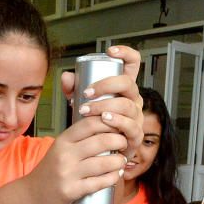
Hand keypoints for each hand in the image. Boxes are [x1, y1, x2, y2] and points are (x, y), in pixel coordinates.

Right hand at [23, 118, 128, 203]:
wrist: (31, 194)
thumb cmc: (51, 170)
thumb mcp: (60, 148)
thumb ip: (79, 138)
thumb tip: (108, 126)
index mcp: (63, 140)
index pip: (91, 123)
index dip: (109, 122)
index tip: (118, 126)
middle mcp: (65, 155)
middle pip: (102, 141)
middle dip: (119, 141)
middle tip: (124, 144)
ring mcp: (68, 173)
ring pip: (103, 162)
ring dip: (119, 161)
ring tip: (122, 160)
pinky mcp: (71, 191)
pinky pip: (99, 183)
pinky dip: (112, 178)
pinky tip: (115, 175)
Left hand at [60, 45, 143, 160]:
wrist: (97, 151)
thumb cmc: (92, 123)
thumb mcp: (81, 102)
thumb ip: (73, 89)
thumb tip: (67, 77)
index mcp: (124, 88)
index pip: (133, 64)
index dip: (125, 53)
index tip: (110, 52)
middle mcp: (133, 100)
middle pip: (128, 84)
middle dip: (105, 86)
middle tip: (86, 93)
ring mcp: (136, 117)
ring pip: (127, 105)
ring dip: (105, 106)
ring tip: (86, 110)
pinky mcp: (135, 135)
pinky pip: (130, 126)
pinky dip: (117, 122)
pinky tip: (104, 120)